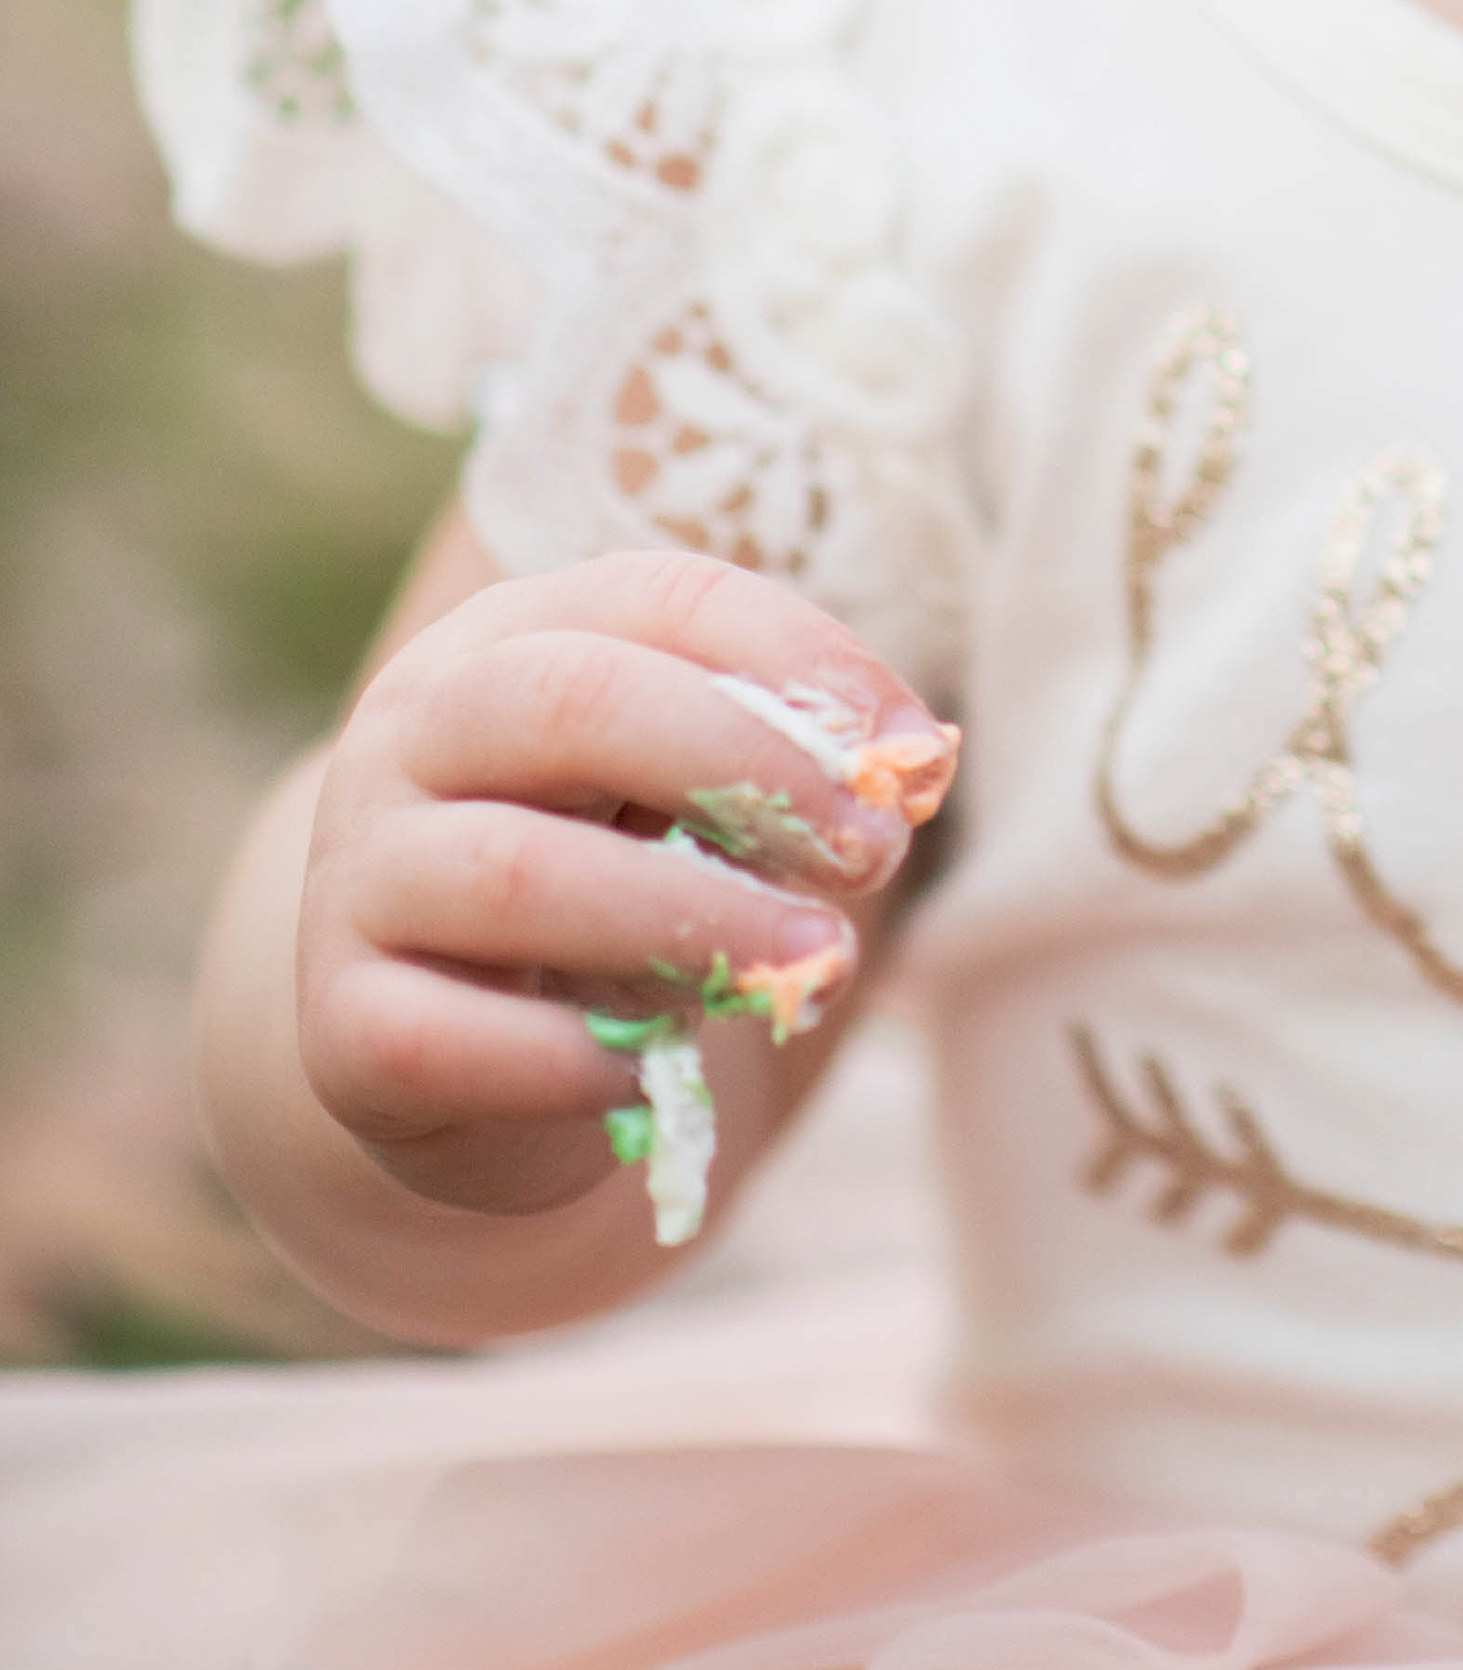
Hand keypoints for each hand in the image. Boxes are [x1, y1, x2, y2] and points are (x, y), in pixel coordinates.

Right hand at [292, 549, 955, 1227]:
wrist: (451, 1047)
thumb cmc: (607, 878)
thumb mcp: (688, 799)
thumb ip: (783, 763)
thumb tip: (916, 764)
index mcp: (511, 638)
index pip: (664, 599)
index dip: (803, 662)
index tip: (916, 753)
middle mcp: (412, 732)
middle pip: (576, 700)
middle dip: (748, 769)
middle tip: (871, 854)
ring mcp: (357, 878)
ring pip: (517, 874)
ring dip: (692, 922)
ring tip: (816, 965)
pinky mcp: (339, 1029)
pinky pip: (446, 1039)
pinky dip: (568, 1057)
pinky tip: (650, 1069)